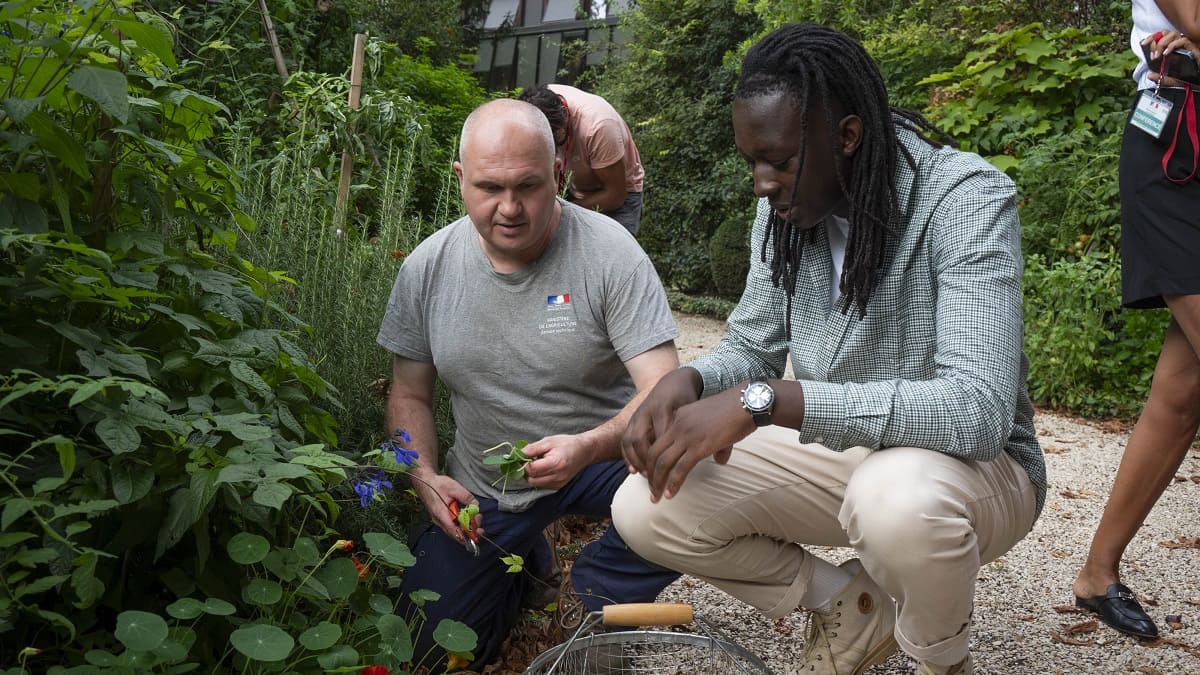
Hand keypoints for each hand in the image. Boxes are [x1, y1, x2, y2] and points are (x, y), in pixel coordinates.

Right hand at [413, 473, 481, 540]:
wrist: (425, 482)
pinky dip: (461, 523)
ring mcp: (439, 520)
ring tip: (476, 519)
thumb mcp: (454, 487)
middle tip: (479, 524)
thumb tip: (476, 506)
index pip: (453, 530)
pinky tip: (468, 517)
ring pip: (454, 530)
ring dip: (466, 527)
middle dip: (469, 531)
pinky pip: (452, 525)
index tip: (475, 533)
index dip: (465, 535)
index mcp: (440, 513)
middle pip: (455, 533)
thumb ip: (466, 497)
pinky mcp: (441, 518)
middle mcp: (439, 520)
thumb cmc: (437, 484)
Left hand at [522, 434, 592, 488]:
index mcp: (556, 463)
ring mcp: (559, 484)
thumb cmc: (567, 444)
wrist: (584, 451)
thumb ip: (532, 449)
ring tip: (539, 463)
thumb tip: (518, 454)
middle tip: (531, 460)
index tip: (524, 456)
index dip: (524, 463)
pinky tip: (545, 469)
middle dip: (527, 470)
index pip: (532, 469)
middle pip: (531, 480)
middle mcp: (558, 476)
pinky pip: (542, 485)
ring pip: (535, 484)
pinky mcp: (558, 487)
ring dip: (533, 475)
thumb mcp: (549, 441)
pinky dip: (539, 478)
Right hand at [621, 368, 702, 474]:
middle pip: (641, 441)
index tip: (674, 477)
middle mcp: (647, 411)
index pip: (662, 438)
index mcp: (664, 407)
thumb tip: (721, 461)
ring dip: (636, 462)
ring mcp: (637, 415)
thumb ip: (707, 436)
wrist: (673, 381)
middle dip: (647, 463)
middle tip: (656, 481)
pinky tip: (634, 471)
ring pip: (629, 441)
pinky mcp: (633, 419)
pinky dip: (628, 456)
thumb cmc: (688, 398)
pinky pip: (625, 440)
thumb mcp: (698, 414)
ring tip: (647, 477)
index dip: (666, 458)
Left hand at [631, 386, 754, 501]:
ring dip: (657, 482)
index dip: (651, 459)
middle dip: (649, 474)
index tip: (652, 473)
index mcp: (679, 417)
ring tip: (656, 497)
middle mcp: (678, 426)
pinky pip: (680, 469)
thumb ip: (712, 442)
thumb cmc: (736, 411)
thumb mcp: (714, 422)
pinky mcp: (699, 447)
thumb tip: (719, 460)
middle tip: (651, 489)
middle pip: (653, 453)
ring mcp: (687, 436)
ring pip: (663, 463)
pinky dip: (673, 484)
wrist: (747, 403)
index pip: (656, 440)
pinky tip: (670, 494)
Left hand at [1144, 30, 1197, 87]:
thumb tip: (1150, 76)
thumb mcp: (1170, 79)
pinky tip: (1166, 53)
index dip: (1152, 37)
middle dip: (1155, 40)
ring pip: (1173, 34)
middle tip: (1152, 53)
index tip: (1144, 43)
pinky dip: (1173, 45)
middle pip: (1165, 33)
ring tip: (1158, 55)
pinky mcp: (1192, 47)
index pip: (1161, 36)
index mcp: (1171, 49)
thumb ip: (1160, 78)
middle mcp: (1178, 44)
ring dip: (1162, 43)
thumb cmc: (1187, 77)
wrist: (1198, 80)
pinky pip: (1183, 40)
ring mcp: (1185, 45)